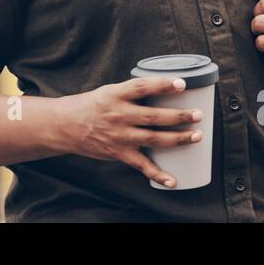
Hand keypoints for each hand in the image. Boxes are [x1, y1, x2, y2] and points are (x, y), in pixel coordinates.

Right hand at [57, 77, 204, 188]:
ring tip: (196, 136)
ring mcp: (119, 135)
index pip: (142, 87)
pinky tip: (172, 180)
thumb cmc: (91, 105)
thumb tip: (161, 91)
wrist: (65, 125)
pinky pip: (141, 165)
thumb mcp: (109, 91)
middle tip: (198, 114)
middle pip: (154, 116)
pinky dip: (158, 174)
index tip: (182, 84)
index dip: (162, 85)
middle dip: (179, 115)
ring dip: (177, 138)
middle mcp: (119, 115)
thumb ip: (132, 93)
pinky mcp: (118, 152)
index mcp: (116, 95)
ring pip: (153, 138)